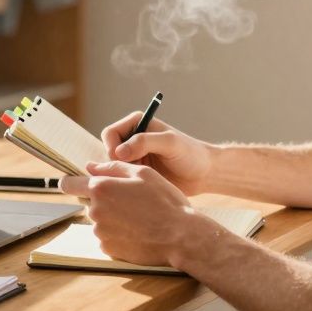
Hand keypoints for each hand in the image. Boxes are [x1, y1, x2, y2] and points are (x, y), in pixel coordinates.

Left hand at [59, 161, 210, 266]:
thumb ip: (113, 167)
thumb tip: (91, 166)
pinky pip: (108, 237)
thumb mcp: (143, 173)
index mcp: (101, 188)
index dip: (69, 182)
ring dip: (113, 218)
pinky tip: (137, 231)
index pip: (70, 184)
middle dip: (105, 200)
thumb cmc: (164, 201)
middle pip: (91, 202)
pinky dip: (118, 234)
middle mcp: (95, 210)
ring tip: (139, 218)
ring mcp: (101, 232)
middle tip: (131, 202)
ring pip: (101, 220)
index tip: (68, 183)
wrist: (180, 236)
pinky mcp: (108, 249)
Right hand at [99, 112, 214, 195]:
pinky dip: (128, 183)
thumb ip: (144, 142)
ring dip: (123, 175)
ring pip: (112, 168)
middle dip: (117, 164)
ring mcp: (134, 157)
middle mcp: (132, 139)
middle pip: (108, 151)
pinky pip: (122, 179)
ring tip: (144, 179)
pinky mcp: (137, 173)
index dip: (113, 148)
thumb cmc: (191, 154)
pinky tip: (144, 187)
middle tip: (136, 172)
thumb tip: (118, 152)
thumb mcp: (170, 143)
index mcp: (137, 123)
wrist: (204, 174)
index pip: (110, 134)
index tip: (125, 161)